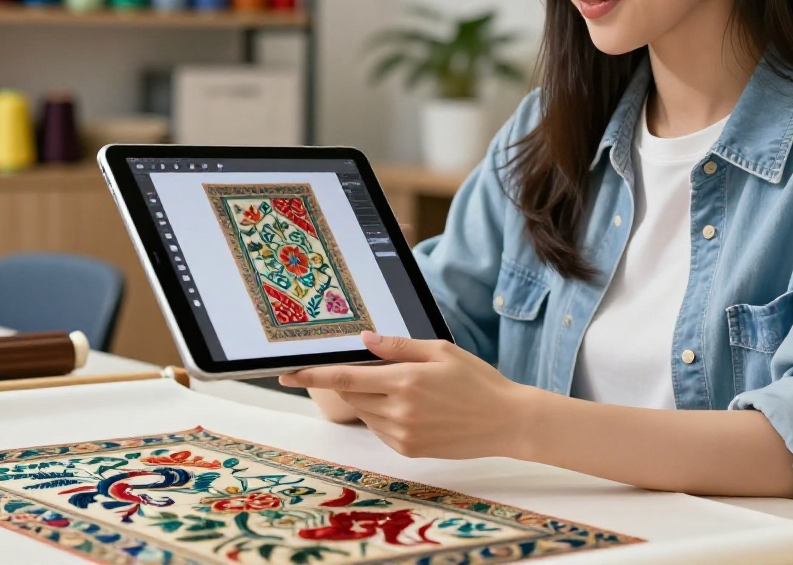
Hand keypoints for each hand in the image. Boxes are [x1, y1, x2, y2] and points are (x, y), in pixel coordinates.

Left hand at [280, 332, 534, 458]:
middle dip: (356, 382)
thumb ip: (397, 346)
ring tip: (411, 390)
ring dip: (372, 399)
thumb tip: (363, 341)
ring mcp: (402, 435)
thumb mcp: (440, 351)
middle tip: (383, 371)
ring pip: (366, 413)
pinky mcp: (408, 450)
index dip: (312, 376)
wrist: (507, 422)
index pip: (345, 379)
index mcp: (404, 381)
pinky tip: (416, 410)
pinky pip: (380, 429)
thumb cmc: (477, 380)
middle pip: (353, 395)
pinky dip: (385, 416)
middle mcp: (398, 411)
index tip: (286, 374)